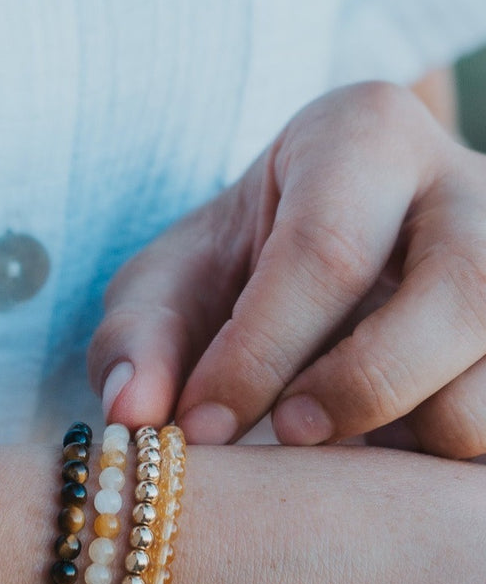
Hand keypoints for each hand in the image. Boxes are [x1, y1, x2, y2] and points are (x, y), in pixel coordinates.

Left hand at [88, 82, 485, 457]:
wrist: (310, 265)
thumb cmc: (230, 270)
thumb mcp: (166, 288)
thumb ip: (137, 339)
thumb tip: (131, 412)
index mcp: (362, 138)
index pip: (326, 250)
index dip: (259, 355)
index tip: (200, 427)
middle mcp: (467, 184)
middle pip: (461, 292)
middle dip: (365, 386)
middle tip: (288, 434)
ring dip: (429, 427)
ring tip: (344, 444)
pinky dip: (455, 444)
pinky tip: (392, 445)